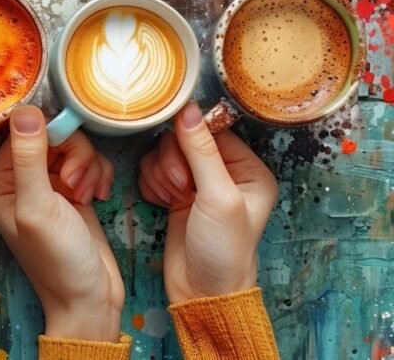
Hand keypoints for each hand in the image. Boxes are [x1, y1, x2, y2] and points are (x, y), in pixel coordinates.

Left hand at [0, 106, 122, 341]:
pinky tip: (99, 197)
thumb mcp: (39, 206)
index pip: (22, 133)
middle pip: (51, 136)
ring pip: (73, 148)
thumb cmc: (58, 260)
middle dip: (73, 154)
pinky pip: (89, 163)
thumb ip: (29, 158)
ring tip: (87, 194)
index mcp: (0, 183)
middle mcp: (21, 181)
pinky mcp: (74, 192)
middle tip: (77, 184)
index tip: (67, 158)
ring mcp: (49, 186)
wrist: (91, 298)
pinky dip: (98, 174)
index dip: (49, 135)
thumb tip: (24, 110)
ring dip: (88, 166)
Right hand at [138, 102, 277, 303]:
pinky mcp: (175, 193)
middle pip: (183, 139)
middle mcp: (225, 172)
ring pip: (164, 153)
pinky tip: (162, 203)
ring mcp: (198, 182)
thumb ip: (201, 151)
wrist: (201, 291)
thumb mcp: (217, 197)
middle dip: (174, 162)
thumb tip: (188, 109)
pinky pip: (152, 169)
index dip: (191, 140)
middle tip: (181, 189)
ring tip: (173, 199)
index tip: (186, 167)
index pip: (212, 130)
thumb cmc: (223, 250)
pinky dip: (151, 184)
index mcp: (248, 169)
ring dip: (161, 174)